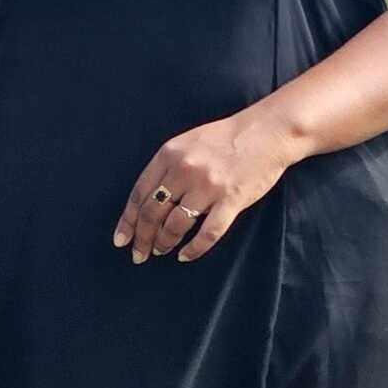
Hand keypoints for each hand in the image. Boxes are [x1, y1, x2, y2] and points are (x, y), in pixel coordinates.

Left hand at [112, 104, 295, 265]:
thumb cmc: (225, 138)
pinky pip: (208, 233)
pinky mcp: (231, 200)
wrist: (266, 132)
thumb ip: (167, 167)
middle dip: (142, 238)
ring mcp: (208, 186)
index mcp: (169, 154)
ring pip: (176, 225)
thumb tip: (147, 200)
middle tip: (139, 254)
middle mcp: (185, 170)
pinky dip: (194, 249)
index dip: (128, 221)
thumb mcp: (187, 142)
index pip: (139, 194)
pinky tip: (185, 256)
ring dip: (165, 243)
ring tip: (161, 251)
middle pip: (153, 213)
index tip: (121, 239)